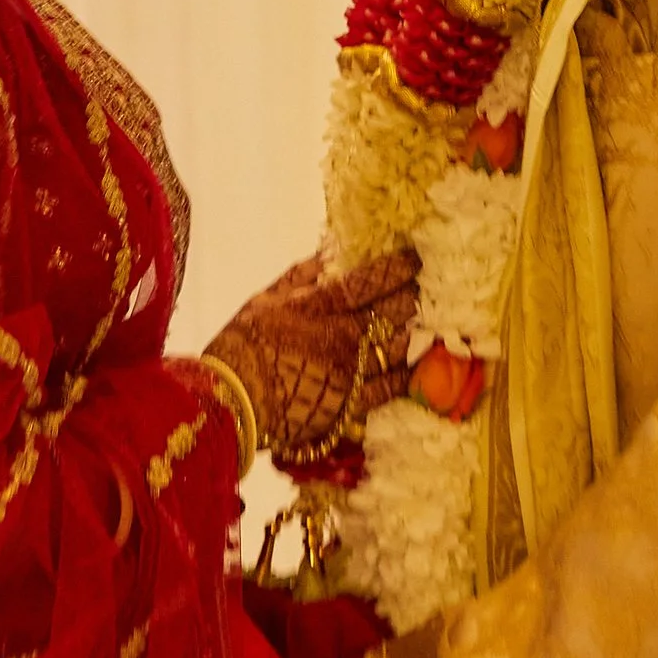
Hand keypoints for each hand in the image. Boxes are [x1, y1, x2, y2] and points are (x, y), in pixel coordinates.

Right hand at [205, 249, 418, 462]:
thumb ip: (299, 276)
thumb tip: (329, 253)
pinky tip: (418, 363)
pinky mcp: (353, 404)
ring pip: (399, 346)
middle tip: (424, 289)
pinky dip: (408, 373)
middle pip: (393, 311)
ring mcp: (352, 372)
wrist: (231, 403)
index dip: (398, 267)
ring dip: (415, 332)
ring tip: (427, 322)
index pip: (371, 280)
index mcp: (320, 307)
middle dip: (412, 297)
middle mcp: (342, 336)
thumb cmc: (241, 347)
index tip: (415, 258)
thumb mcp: (264, 300)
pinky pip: (392, 387)